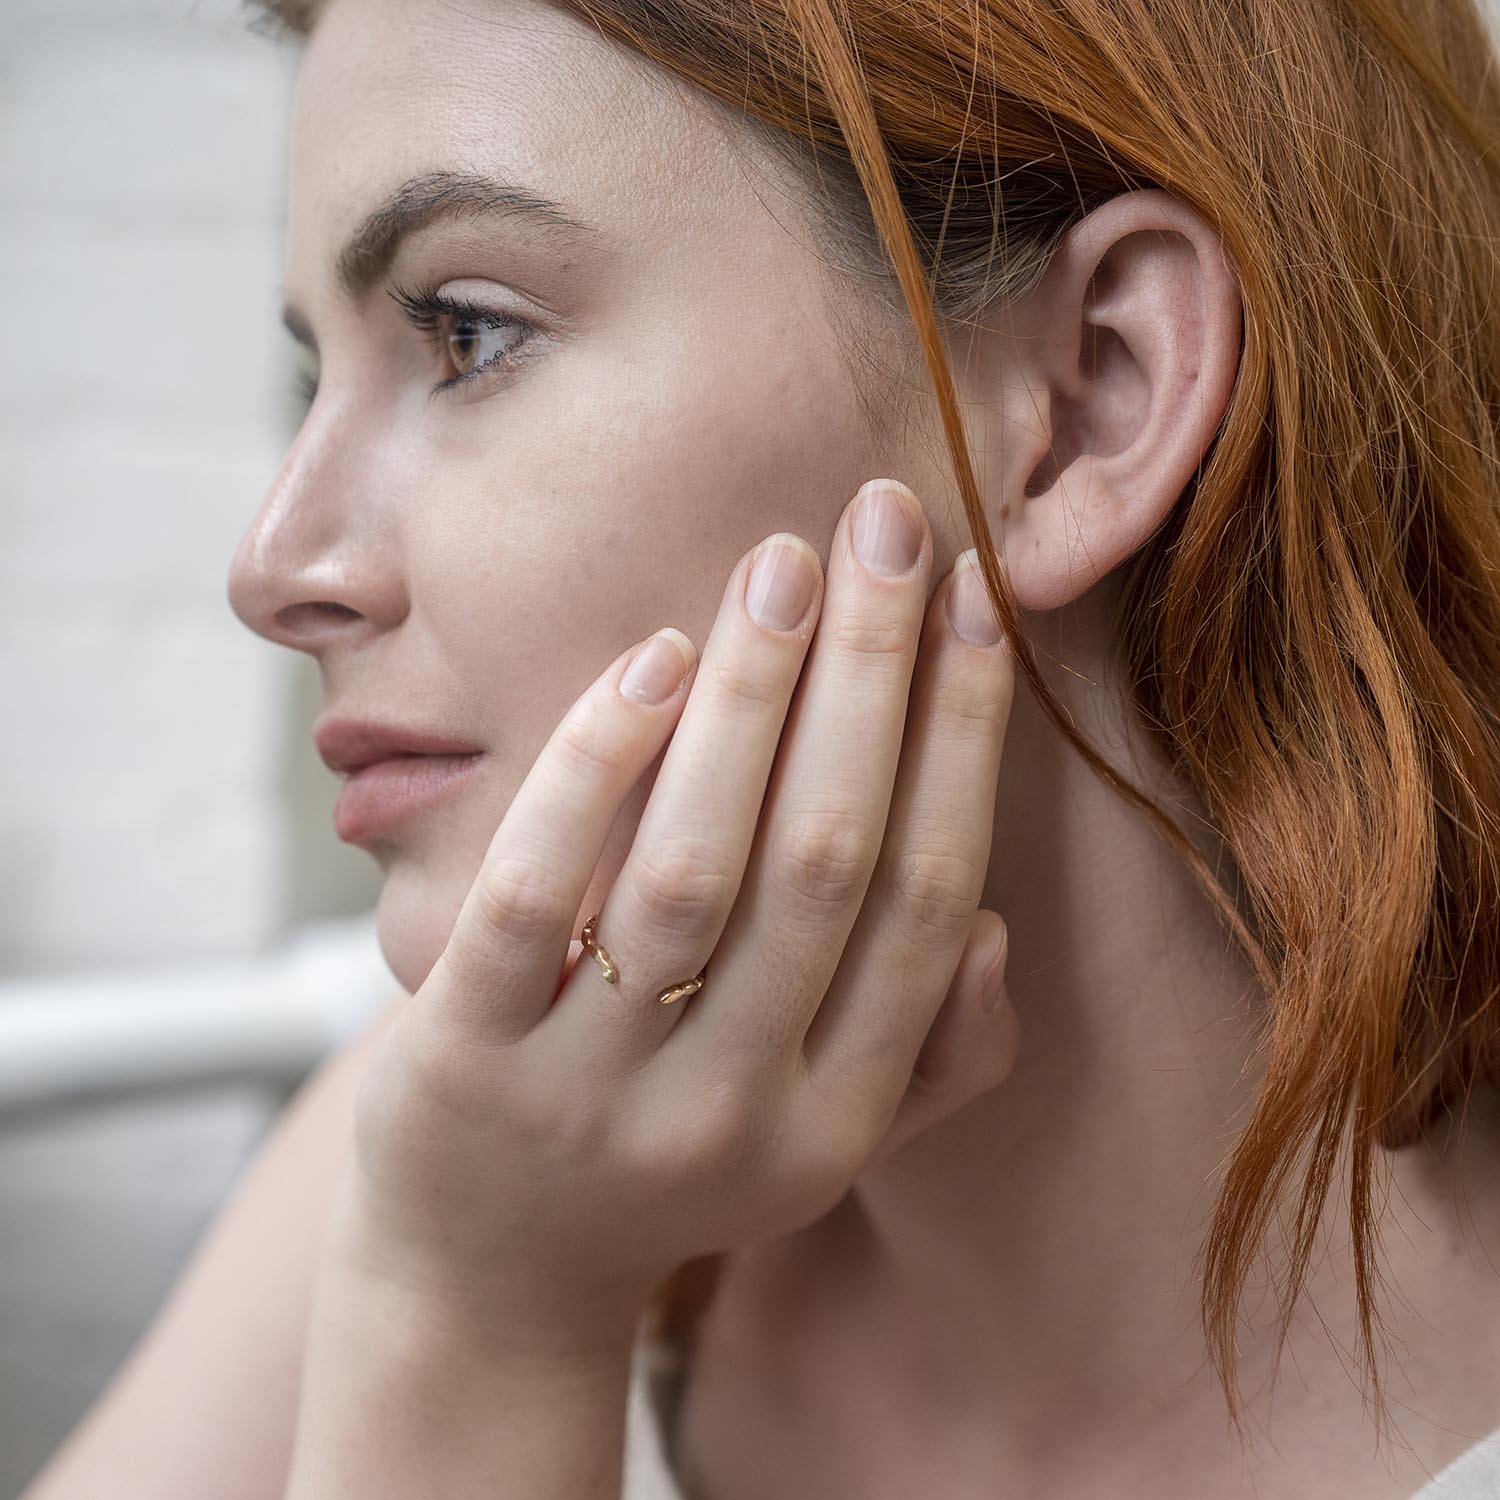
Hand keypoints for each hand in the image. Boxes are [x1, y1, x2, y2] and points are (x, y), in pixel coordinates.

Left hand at [338, 477, 1018, 1356]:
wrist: (485, 1287)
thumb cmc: (664, 1171)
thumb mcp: (815, 1145)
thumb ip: (929, 1059)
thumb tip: (987, 927)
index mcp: (835, 1118)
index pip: (927, 896)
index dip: (960, 736)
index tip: (971, 601)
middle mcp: (732, 1113)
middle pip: (829, 859)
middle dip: (872, 673)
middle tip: (887, 523)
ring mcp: (592, 1094)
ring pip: (694, 867)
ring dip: (751, 698)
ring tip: (778, 566)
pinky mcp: (464, 1065)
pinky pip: (534, 896)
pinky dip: (595, 767)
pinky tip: (646, 660)